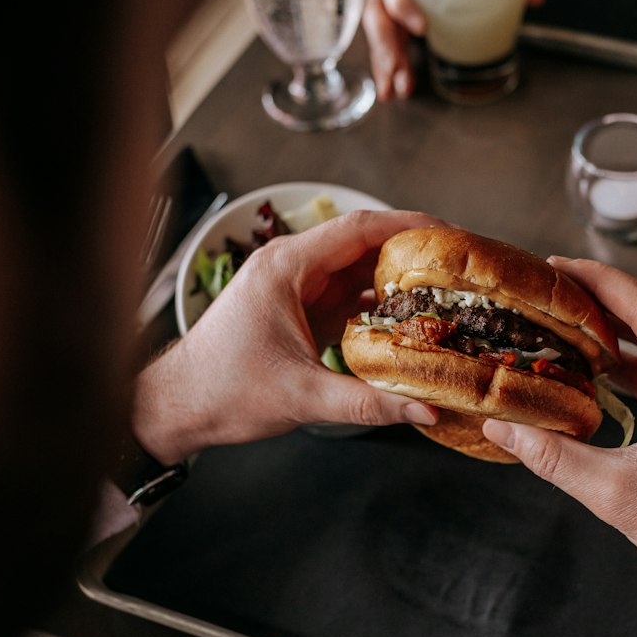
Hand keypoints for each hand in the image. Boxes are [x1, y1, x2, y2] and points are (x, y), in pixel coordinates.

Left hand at [131, 209, 441, 463]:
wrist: (178, 408)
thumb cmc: (223, 392)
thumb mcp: (302, 397)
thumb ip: (367, 403)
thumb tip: (426, 409)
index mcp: (285, 268)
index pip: (358, 228)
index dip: (407, 226)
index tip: (449, 234)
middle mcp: (290, 268)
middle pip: (363, 245)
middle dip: (411, 253)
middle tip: (459, 266)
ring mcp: (294, 288)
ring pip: (356, 271)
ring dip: (397, 281)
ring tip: (445, 291)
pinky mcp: (297, 311)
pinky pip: (346, 296)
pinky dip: (378, 305)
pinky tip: (409, 320)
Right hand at [361, 0, 425, 99]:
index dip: (405, 6)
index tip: (422, 29)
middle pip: (378, 17)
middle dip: (386, 47)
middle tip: (396, 69)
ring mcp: (381, 7)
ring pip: (379, 38)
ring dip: (385, 66)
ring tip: (394, 92)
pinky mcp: (387, 26)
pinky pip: (384, 50)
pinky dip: (388, 71)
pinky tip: (394, 91)